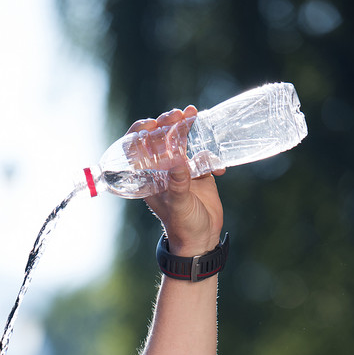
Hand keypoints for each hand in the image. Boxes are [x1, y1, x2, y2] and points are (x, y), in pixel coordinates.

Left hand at [126, 106, 223, 255]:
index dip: (139, 132)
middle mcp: (161, 170)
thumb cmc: (183, 227)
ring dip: (186, 125)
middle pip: (158, 138)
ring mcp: (180, 168)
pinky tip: (218, 168)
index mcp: (149, 178)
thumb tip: (178, 165)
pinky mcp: (198, 170)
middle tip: (178, 115)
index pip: (135, 150)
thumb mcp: (179, 206)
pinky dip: (210, 152)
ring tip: (193, 115)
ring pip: (179, 139)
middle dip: (167, 122)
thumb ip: (178, 186)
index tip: (151, 123)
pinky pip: (202, 152)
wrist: (202, 239)